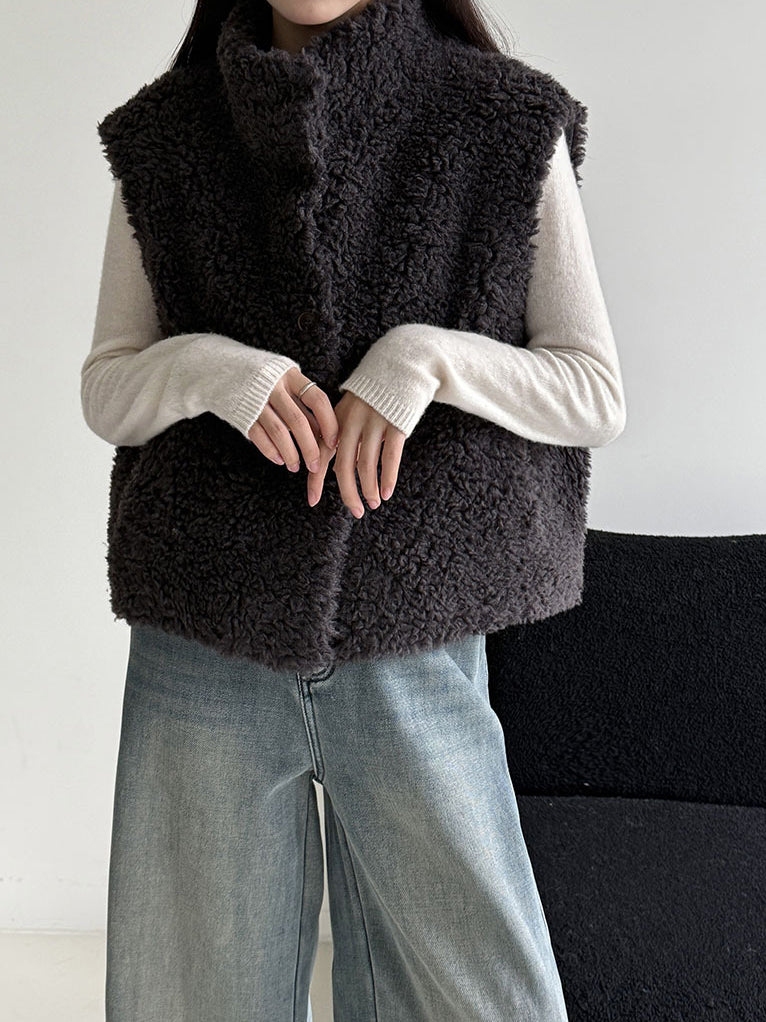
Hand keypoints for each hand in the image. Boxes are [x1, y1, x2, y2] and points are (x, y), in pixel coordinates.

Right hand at [247, 367, 338, 471]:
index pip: (317, 400)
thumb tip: (325, 434)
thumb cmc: (264, 380)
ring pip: (279, 432)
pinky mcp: (242, 413)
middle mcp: (274, 386)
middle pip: (298, 421)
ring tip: (295, 467)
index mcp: (290, 375)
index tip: (334, 443)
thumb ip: (303, 404)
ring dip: (290, 454)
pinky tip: (279, 460)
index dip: (329, 423)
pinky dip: (270, 451)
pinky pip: (258, 436)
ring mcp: (256, 400)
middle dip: (310, 448)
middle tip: (316, 466)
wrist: (222, 368)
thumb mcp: (286, 382)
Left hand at [308, 392, 405, 516]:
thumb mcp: (353, 411)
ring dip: (369, 488)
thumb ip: (346, 438)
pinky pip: (390, 456)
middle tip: (356, 511)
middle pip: (344, 465)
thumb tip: (342, 471)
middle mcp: (352, 421)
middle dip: (348, 492)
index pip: (321, 453)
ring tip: (373, 503)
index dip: (316, 479)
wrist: (401, 366)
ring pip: (366, 464)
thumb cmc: (375, 396)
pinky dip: (388, 477)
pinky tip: (387, 492)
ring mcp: (374, 422)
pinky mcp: (396, 423)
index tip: (312, 501)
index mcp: (337, 419)